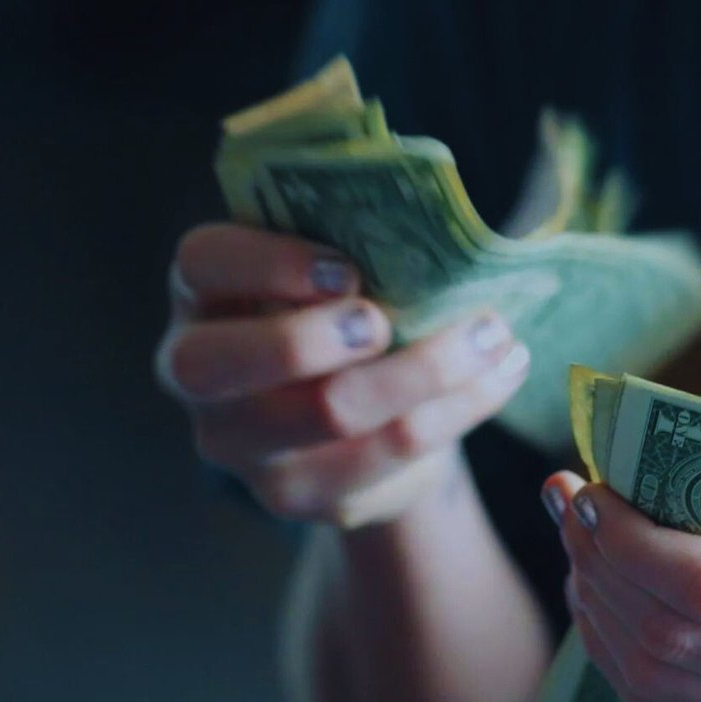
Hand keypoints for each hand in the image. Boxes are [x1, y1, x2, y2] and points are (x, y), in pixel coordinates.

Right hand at [156, 223, 529, 526]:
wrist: (360, 422)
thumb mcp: (332, 269)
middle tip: (386, 322)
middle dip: (314, 337)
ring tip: (493, 335)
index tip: (346, 269)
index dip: (268, 262)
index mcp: (202, 293)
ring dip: (426, 368)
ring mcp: (242, 445)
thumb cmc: (342, 314)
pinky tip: (501, 373)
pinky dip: (459, 407)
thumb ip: (351, 237)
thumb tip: (424, 207)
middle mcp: (198, 374)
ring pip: (329, 411)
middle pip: (226, 362)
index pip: (202, 263)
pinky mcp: (301, 494)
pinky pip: (388, 451)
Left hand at [542, 463, 700, 701]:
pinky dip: (617, 652)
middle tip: (568, 504)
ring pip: (653, 685)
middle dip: (597, 566)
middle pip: (669, 639)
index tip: (589, 488)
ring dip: (595, 610)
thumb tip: (625, 449)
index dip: (627, 541)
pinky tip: (603, 596)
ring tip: (578, 546)